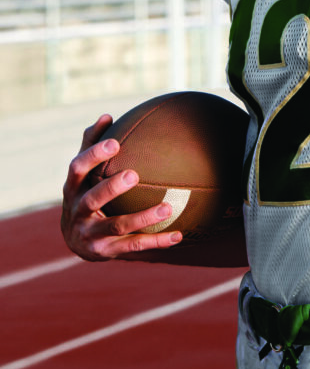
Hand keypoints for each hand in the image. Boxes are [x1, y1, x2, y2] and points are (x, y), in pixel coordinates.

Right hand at [61, 114, 182, 261]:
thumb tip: (106, 115)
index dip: (93, 156)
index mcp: (73, 188)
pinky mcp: (106, 252)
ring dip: (143, 218)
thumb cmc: (84, 194)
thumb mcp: (84, 173)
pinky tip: (178, 234)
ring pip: (117, 226)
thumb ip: (91, 144)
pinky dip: (157, 241)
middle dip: (111, 188)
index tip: (115, 143)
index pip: (77, 169)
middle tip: (134, 174)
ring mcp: (91, 234)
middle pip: (92, 199)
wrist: (77, 241)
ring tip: (168, 207)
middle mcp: (78, 212)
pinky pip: (134, 247)